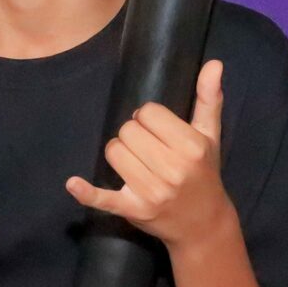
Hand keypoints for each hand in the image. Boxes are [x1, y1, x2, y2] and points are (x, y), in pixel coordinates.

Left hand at [67, 60, 235, 250]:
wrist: (203, 223)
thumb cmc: (204, 172)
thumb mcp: (210, 135)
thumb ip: (209, 98)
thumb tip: (213, 63)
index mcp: (191, 147)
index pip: (148, 113)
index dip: (148, 118)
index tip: (157, 130)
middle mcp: (172, 170)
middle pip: (127, 131)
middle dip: (133, 135)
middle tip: (148, 148)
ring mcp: (152, 192)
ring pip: (114, 152)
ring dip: (119, 153)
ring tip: (137, 162)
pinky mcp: (134, 210)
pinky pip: (104, 199)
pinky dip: (87, 193)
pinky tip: (73, 184)